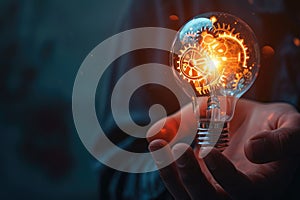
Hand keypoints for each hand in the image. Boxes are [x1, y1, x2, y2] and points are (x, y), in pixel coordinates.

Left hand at [147, 99, 299, 199]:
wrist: (259, 125)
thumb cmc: (277, 126)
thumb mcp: (290, 125)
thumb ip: (281, 139)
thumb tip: (253, 150)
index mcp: (261, 184)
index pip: (241, 191)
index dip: (224, 175)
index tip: (209, 151)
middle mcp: (234, 192)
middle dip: (190, 178)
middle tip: (178, 149)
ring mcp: (212, 185)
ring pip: (187, 195)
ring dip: (169, 173)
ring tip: (157, 143)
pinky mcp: (197, 175)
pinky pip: (177, 181)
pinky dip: (164, 165)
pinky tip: (158, 141)